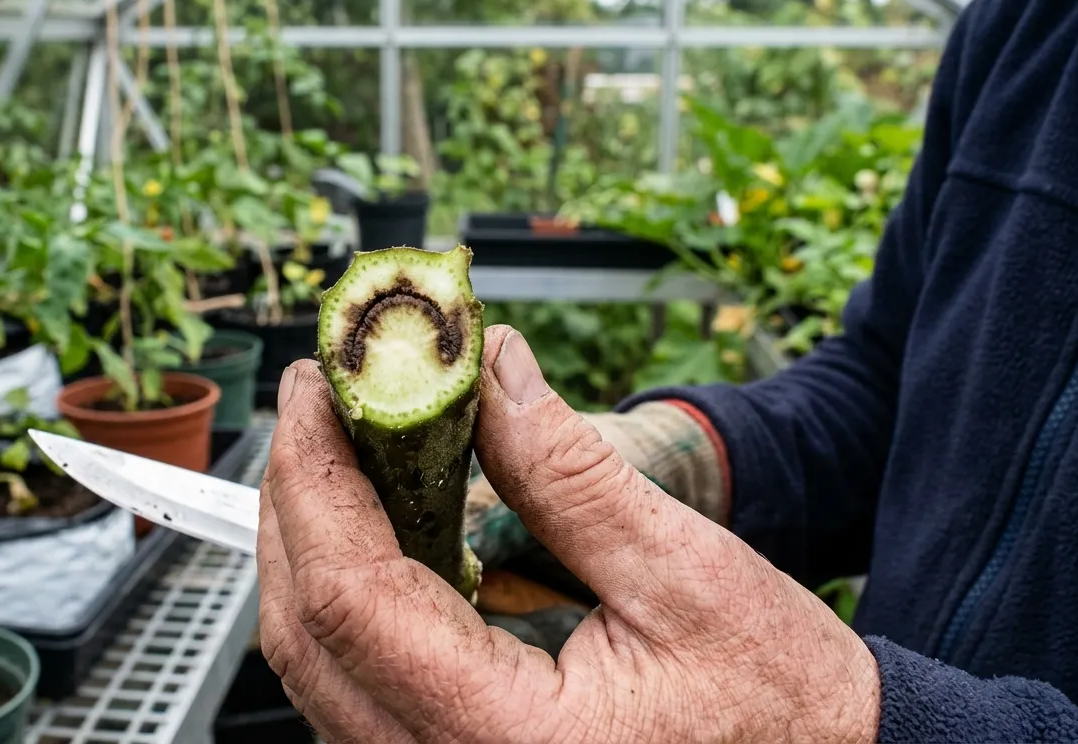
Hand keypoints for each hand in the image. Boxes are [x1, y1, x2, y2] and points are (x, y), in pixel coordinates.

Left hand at [257, 325, 880, 742]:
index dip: (315, 477)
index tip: (314, 388)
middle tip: (318, 402)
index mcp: (505, 743)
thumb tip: (491, 370)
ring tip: (337, 451)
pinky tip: (371, 532)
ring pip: (315, 668)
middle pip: (305, 635)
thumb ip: (572, 475)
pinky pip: (353, 689)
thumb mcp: (689, 577)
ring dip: (311, 548)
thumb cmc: (780, 707)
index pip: (352, 597)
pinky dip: (347, 600)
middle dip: (296, 501)